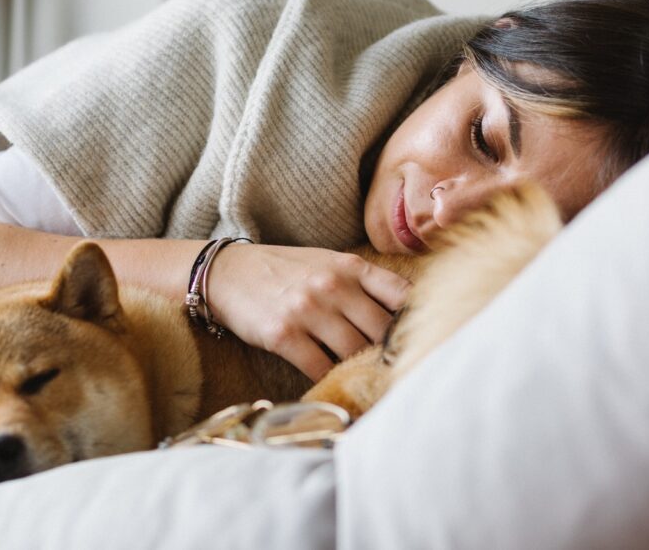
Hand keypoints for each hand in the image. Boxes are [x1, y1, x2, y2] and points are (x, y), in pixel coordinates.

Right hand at [206, 244, 410, 380]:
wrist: (225, 273)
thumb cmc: (282, 271)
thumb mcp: (326, 263)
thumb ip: (362, 284)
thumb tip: (403, 317)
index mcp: (349, 267)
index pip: (402, 295)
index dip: (418, 321)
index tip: (423, 340)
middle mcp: (332, 287)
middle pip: (382, 331)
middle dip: (391, 354)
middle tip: (398, 373)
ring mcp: (308, 311)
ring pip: (354, 352)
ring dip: (362, 370)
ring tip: (369, 382)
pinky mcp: (284, 336)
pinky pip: (320, 368)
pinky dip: (331, 380)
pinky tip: (335, 384)